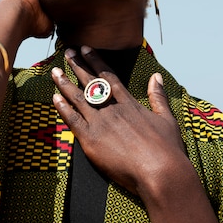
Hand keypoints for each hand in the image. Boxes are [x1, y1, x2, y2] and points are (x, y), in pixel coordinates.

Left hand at [52, 46, 186, 197]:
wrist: (161, 173)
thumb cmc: (168, 149)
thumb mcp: (167, 118)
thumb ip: (158, 96)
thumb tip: (156, 76)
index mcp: (128, 103)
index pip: (108, 76)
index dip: (95, 61)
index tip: (86, 49)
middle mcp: (112, 109)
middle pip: (90, 83)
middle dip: (77, 66)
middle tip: (67, 52)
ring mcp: (100, 123)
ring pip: (78, 98)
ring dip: (65, 84)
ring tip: (54, 72)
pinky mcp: (91, 140)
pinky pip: (72, 120)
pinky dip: (63, 108)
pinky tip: (55, 98)